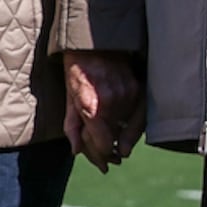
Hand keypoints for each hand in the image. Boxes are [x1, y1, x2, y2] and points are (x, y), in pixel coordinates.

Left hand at [63, 48, 144, 168]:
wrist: (94, 41)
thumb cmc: (76, 68)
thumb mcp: (67, 96)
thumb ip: (72, 125)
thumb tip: (76, 150)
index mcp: (92, 105)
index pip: (102, 143)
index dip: (100, 156)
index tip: (102, 164)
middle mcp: (113, 102)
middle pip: (115, 140)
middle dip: (109, 153)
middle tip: (108, 161)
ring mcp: (129, 95)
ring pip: (128, 130)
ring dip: (121, 141)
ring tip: (116, 150)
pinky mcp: (139, 89)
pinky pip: (139, 118)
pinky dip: (133, 129)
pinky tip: (126, 135)